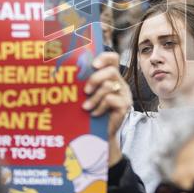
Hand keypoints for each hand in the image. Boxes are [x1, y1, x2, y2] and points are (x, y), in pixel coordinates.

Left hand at [82, 51, 130, 165]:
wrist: (100, 134)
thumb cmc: (91, 111)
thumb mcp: (88, 94)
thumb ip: (85, 83)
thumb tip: (68, 73)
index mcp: (111, 77)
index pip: (113, 59)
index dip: (104, 58)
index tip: (93, 65)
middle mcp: (120, 83)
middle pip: (111, 71)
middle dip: (96, 79)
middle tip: (86, 90)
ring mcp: (124, 94)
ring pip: (109, 86)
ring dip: (94, 97)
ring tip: (85, 107)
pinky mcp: (124, 106)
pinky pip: (110, 100)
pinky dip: (99, 107)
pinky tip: (94, 114)